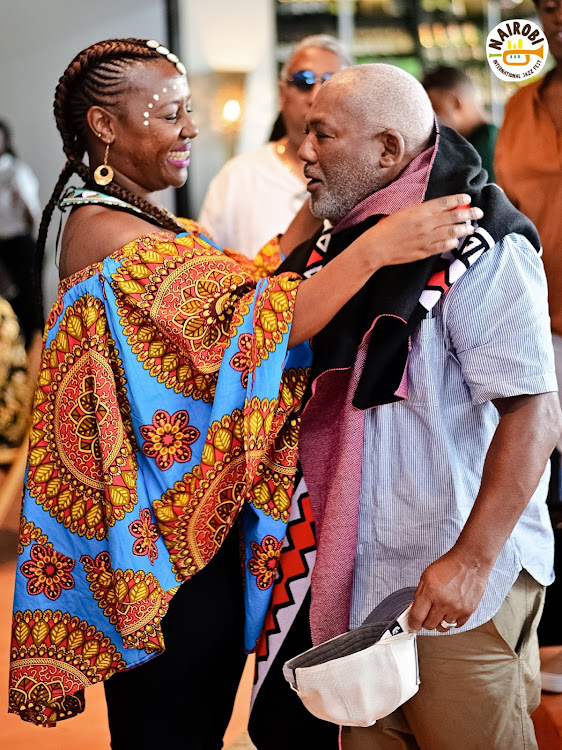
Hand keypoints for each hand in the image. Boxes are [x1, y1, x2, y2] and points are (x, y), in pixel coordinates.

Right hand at [362, 194, 483, 270]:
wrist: (377, 247)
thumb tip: (439, 209)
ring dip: (464, 229)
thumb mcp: (404, 212)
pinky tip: (455, 240)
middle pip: (453, 217)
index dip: (458, 200)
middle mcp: (426, 224)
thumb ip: (422, 210)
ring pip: (451, 232)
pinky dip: (451, 242)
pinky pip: (443, 246)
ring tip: (471, 227)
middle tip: (479, 212)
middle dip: (468, 214)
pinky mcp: (424, 251)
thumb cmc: (387, 227)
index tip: (468, 199)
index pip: (444, 203)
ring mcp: (426, 239)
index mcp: (419, 211)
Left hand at [407, 547, 491, 632]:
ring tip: (441, 610)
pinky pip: (456, 625)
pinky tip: (451, 610)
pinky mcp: (468, 612)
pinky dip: (452, 620)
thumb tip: (415, 610)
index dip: (412, 623)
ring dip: (439, 621)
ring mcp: (456, 608)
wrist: (470, 562)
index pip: (417, 617)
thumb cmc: (449, 566)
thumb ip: (420, 594)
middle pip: (429, 625)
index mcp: (430, 591)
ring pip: (442, 627)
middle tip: (427, 614)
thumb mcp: (426, 576)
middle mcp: (443, 602)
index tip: (412, 625)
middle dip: (425, 621)